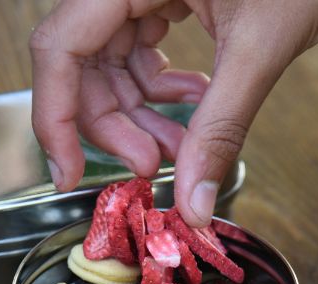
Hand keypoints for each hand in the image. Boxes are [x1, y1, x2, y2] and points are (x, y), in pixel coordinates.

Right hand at [30, 0, 317, 225]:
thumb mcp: (261, 48)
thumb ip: (221, 126)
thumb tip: (193, 203)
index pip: (61, 46)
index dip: (57, 117)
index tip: (71, 175)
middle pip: (85, 62)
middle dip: (115, 125)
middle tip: (154, 166)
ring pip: (114, 62)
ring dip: (143, 114)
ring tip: (185, 144)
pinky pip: (142, 50)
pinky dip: (163, 89)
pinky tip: (197, 99)